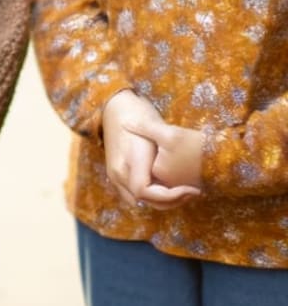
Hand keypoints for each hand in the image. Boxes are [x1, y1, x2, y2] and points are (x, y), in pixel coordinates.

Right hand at [102, 91, 200, 209]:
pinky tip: (165, 186)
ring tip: (180, 191)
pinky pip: (133, 194)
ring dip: (160, 200)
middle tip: (192, 191)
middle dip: (171, 200)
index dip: (171, 196)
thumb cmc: (139, 114)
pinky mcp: (115, 173)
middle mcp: (118, 172)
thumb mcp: (156, 130)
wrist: (115, 105)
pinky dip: (149, 196)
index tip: (191, 189)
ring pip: (138, 200)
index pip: (146, 192)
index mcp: (128, 162)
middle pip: (144, 200)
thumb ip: (165, 155)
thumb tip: (184, 181)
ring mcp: (114, 174)